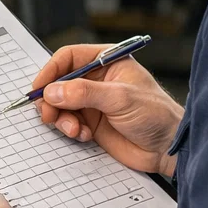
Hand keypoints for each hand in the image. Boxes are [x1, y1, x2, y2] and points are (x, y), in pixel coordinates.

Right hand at [30, 43, 183, 174]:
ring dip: (61, 118)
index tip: (39, 88)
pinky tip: (85, 136)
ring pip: (60, 104)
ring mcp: (92, 101)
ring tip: (75, 130)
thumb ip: (85, 93)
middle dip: (51, 99)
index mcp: (106, 62)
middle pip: (59, 82)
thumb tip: (53, 92)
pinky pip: (68, 122)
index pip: (69, 58)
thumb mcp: (120, 98)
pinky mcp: (91, 122)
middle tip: (49, 115)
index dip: (51, 71)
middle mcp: (96, 79)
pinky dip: (70, 129)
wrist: (167, 149)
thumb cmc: (156, 115)